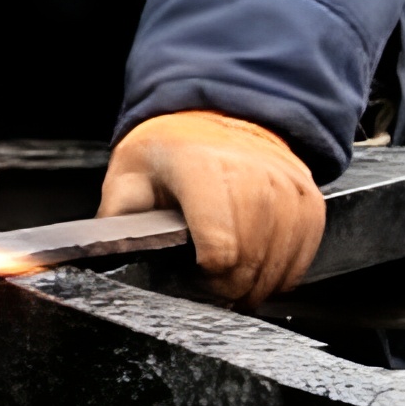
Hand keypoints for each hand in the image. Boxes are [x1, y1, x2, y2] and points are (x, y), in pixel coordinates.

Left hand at [99, 110, 323, 301]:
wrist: (218, 116)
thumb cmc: (170, 150)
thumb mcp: (129, 174)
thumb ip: (116, 217)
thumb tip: (97, 254)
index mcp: (199, 166)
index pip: (220, 248)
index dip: (205, 279)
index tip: (193, 278)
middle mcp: (250, 170)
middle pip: (250, 262)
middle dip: (228, 288)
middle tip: (211, 288)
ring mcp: (285, 182)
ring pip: (280, 262)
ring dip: (257, 284)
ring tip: (233, 281)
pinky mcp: (307, 194)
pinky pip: (305, 250)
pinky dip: (283, 270)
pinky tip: (260, 268)